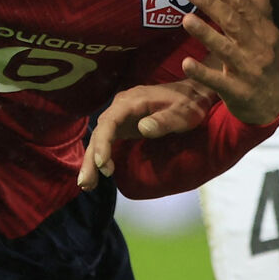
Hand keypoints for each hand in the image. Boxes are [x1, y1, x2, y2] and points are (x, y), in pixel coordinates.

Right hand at [77, 80, 212, 190]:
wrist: (192, 94)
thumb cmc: (189, 103)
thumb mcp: (182, 112)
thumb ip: (164, 120)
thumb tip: (142, 128)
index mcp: (132, 101)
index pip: (110, 122)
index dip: (103, 143)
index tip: (102, 164)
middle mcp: (121, 107)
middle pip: (99, 133)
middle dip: (91, 158)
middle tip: (86, 183)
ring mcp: (121, 116)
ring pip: (100, 139)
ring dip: (92, 162)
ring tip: (87, 185)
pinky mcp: (124, 126)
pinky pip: (107, 141)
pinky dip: (100, 157)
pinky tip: (97, 175)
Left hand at [177, 0, 278, 125]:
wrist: (271, 106)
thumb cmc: (265, 65)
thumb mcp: (269, 38)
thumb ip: (262, 13)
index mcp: (265, 33)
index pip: (244, 6)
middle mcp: (259, 49)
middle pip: (234, 23)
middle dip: (211, 4)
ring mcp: (249, 71)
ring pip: (226, 49)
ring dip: (206, 33)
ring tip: (186, 19)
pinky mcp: (238, 92)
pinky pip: (218, 81)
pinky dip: (202, 72)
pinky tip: (186, 63)